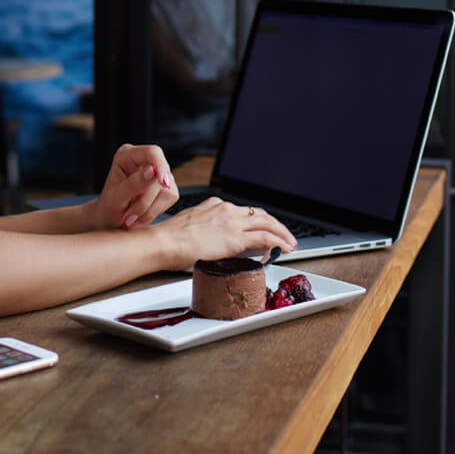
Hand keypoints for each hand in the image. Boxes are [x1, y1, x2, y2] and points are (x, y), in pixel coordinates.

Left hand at [89, 143, 177, 229]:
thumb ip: (133, 184)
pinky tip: (141, 215)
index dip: (160, 166)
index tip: (163, 183)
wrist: (112, 219)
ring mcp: (158, 173)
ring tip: (132, 217)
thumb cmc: (109, 206)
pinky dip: (155, 211)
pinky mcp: (168, 186)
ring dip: (149, 209)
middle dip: (145, 201)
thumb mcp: (116, 197)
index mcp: (127, 155)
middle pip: (160, 175)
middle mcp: (145, 160)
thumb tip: (153, 171)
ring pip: (167, 189)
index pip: (152, 152)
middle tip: (128, 217)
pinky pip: (170, 198)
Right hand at [155, 198, 297, 268]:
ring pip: (267, 222)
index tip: (263, 228)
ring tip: (291, 242)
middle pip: (259, 214)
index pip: (243, 211)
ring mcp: (232, 222)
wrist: (163, 242)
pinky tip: (285, 248)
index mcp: (214, 205)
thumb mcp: (189, 226)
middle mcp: (226, 209)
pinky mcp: (235, 237)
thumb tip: (209, 243)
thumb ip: (203, 230)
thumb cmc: (169, 239)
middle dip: (276, 224)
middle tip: (285, 235)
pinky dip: (279, 241)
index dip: (257, 221)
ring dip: (282, 233)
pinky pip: (265, 237)